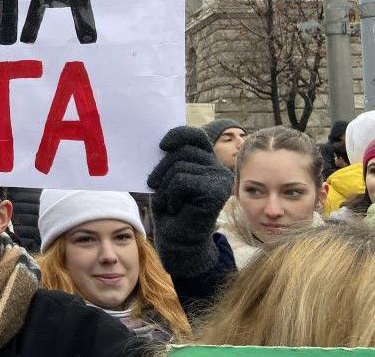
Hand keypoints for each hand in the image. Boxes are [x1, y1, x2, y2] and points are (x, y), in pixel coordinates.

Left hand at [147, 126, 233, 276]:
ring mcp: (221, 177)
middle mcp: (218, 166)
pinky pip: (181, 180)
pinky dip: (171, 194)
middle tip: (154, 184)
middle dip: (162, 166)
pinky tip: (177, 207)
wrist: (178, 241)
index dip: (180, 133)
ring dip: (165, 185)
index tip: (163, 144)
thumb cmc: (170, 208)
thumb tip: (164, 140)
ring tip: (171, 200)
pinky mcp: (217, 190)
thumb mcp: (167, 178)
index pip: (200, 134)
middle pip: (183, 147)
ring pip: (179, 165)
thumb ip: (172, 158)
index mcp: (206, 160)